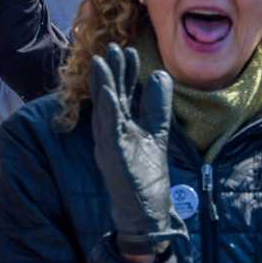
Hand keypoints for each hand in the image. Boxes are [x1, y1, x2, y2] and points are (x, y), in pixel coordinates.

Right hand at [89, 44, 175, 258]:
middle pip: (109, 97)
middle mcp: (110, 134)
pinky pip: (107, 130)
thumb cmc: (147, 178)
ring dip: (101, 85)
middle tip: (112, 47)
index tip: (128, 51)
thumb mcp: (156, 134)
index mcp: (121, 128)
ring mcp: (109, 146)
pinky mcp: (112, 157)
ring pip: (103, 110)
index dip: (124, 73)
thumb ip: (156, 106)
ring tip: (102, 61)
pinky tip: (107, 91)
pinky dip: (106, 109)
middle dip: (110, 72)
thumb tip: (160, 74)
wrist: (145, 216)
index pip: (121, 95)